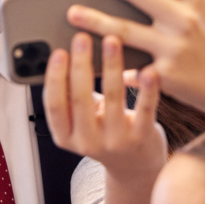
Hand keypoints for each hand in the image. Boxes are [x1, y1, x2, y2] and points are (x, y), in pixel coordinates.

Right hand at [43, 33, 166, 180]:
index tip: (59, 52)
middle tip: (83, 37)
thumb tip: (60, 53)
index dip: (55, 78)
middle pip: (81, 98)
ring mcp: (116, 141)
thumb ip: (70, 96)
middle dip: (81, 64)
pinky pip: (144, 108)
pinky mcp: (142, 137)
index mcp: (66, 136)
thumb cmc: (103, 131)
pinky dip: (147, 89)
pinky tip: (149, 70)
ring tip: (112, 39)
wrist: (135, 166)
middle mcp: (88, 142)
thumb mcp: (79, 120)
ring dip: (111, 65)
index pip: (55, 105)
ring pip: (113, 97)